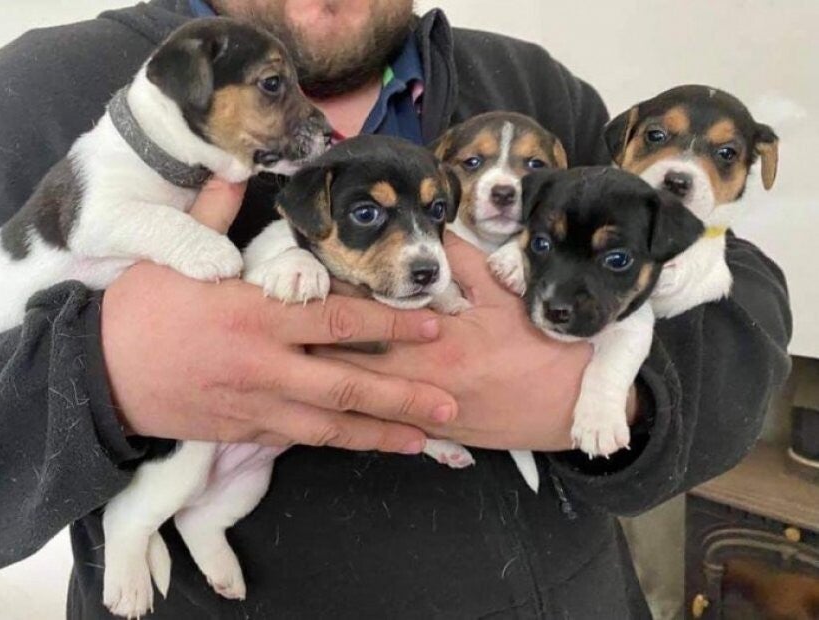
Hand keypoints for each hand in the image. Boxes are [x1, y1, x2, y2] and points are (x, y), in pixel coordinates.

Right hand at [100, 179, 455, 452]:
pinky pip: (300, 442)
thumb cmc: (138, 312)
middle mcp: (265, 367)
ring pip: (331, 427)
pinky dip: (337, 443)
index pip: (337, 322)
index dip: (390, 326)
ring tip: (425, 440)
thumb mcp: (173, 257)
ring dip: (382, 434)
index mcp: (255, 316)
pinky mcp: (245, 433)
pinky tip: (366, 445)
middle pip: (348, 386)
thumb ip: (215, 214)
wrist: (97, 377)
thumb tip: (239, 166)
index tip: (432, 325)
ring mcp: (256, 407)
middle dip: (405, 395)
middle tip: (453, 401)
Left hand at [313, 233, 593, 450]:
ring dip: (323, 378)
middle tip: (272, 323)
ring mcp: (421, 413)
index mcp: (435, 343)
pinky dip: (351, 411)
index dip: (331, 299)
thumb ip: (461, 261)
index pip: (368, 317)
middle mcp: (419, 382)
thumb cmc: (543, 345)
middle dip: (310, 343)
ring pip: (357, 397)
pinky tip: (325, 400)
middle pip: (348, 361)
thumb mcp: (506, 294)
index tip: (301, 279)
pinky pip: (380, 426)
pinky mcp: (430, 434)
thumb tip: (426, 231)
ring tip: (288, 358)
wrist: (573, 406)